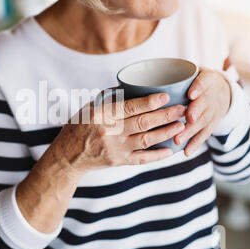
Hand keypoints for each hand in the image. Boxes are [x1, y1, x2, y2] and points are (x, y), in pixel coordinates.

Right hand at [48, 93, 186, 178]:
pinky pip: (142, 158)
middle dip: (165, 115)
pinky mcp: (118, 162)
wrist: (68, 156)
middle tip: (181, 109)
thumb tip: (131, 87)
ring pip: (146, 139)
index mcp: (101, 115)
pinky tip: (170, 149)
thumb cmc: (78, 127)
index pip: (129, 107)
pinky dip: (157, 155)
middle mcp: (109, 132)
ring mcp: (115, 149)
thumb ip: (109, 100)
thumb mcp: (88, 108)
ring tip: (181, 125)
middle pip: (142, 122)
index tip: (165, 96)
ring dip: (166, 132)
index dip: (149, 102)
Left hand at [174, 68, 231, 156]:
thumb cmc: (198, 81)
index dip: (198, 88)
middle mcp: (211, 97)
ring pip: (202, 123)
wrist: (223, 91)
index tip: (191, 94)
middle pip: (204, 105)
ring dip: (190, 132)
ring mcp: (212, 112)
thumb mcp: (194, 71)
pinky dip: (195, 144)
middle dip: (195, 112)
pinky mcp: (211, 125)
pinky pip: (203, 135)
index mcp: (207, 80)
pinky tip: (186, 152)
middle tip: (186, 118)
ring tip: (178, 139)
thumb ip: (176, 72)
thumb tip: (144, 75)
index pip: (204, 82)